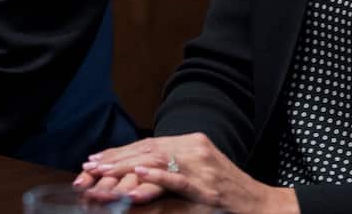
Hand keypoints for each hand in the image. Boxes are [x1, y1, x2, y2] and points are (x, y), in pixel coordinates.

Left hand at [72, 133, 298, 212]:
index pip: (147, 144)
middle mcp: (195, 148)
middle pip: (146, 150)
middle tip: (88, 168)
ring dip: (125, 167)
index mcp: (191, 143)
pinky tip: (138, 172)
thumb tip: (132, 181)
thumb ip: (167, 176)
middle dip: (114, 160)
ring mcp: (202, 166)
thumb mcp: (195, 179)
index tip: (93, 161)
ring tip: (102, 171)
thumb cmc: (227, 195)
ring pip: (157, 161)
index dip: (118, 152)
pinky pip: (178, 178)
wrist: (263, 207)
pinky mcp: (208, 187)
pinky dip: (157, 174)